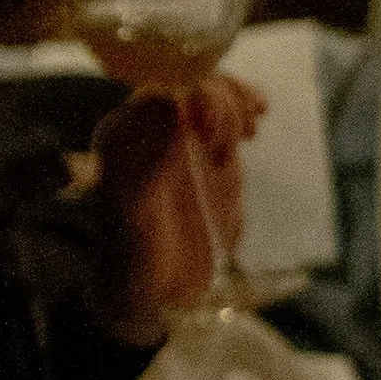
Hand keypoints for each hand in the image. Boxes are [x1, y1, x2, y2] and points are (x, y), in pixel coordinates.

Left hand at [86, 74, 266, 341]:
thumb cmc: (132, 260)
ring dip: (235, 102)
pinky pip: (228, 116)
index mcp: (122, 136)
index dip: (191, 91)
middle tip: (240, 132)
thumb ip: (143, 168)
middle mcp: (149, 130)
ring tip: (249, 130)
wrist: (154, 295)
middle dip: (219, 98)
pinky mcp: (210, 154)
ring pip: (212, 94)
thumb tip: (169, 107)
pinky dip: (246, 109)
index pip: (158, 87)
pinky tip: (258, 119)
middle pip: (190, 84)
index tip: (213, 122)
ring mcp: (184, 140)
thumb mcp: (131, 219)